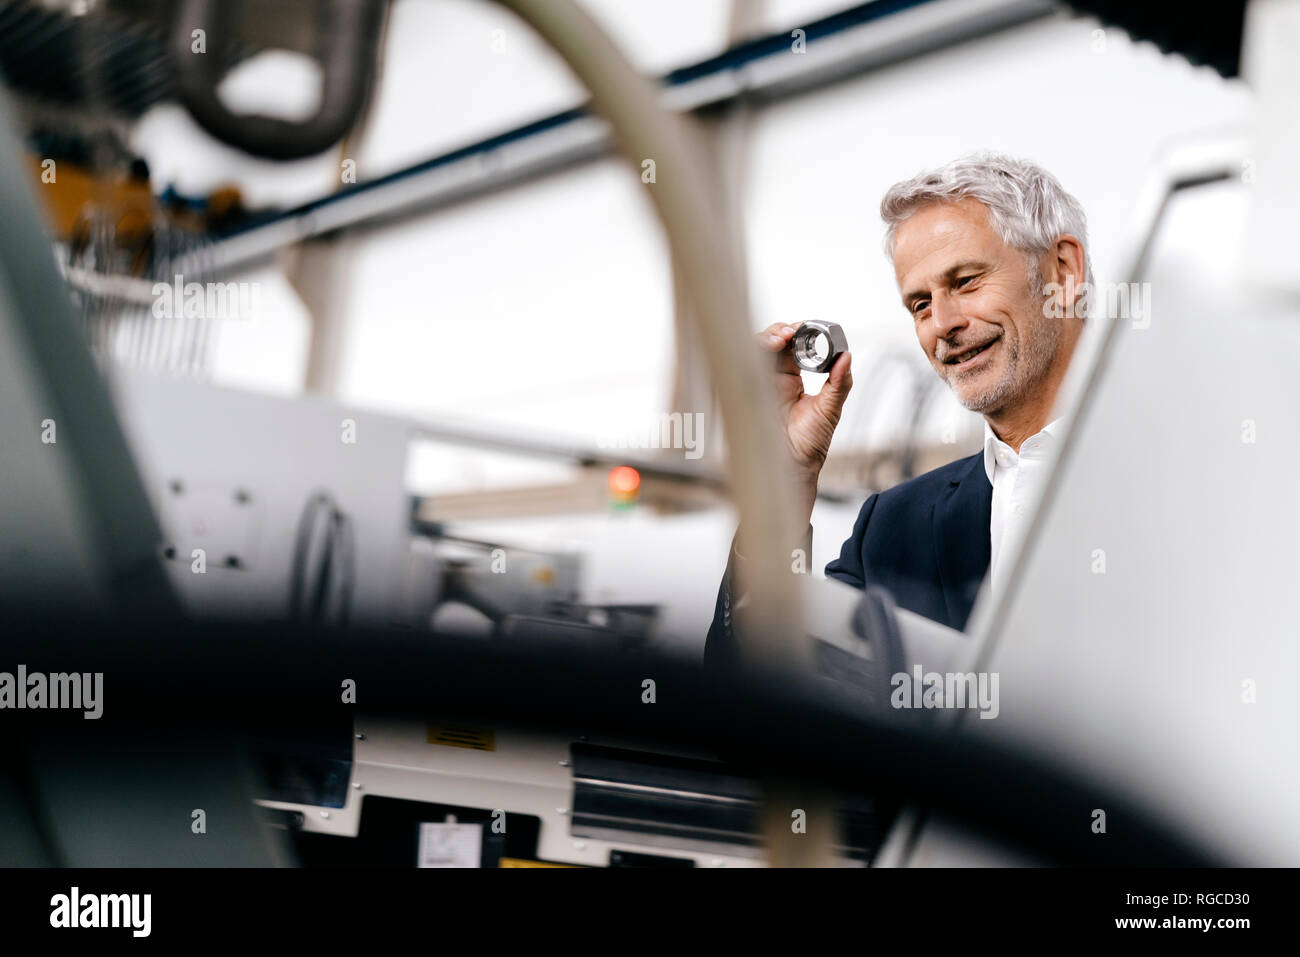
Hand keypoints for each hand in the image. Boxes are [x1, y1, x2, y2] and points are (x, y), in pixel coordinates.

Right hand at [756, 321, 852, 502]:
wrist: (792, 467)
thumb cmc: (808, 445)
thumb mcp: (830, 409)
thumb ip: (840, 383)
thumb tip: (848, 357)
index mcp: (792, 380)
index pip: (792, 347)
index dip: (797, 334)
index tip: (805, 330)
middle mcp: (774, 380)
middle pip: (772, 343)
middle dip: (781, 331)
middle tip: (792, 332)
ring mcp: (759, 385)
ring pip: (756, 350)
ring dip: (767, 337)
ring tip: (781, 338)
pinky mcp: (748, 392)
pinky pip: (743, 365)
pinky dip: (752, 351)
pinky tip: (767, 348)